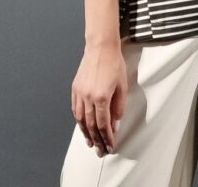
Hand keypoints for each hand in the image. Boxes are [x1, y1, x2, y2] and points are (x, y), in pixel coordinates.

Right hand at [71, 41, 126, 156]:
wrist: (101, 47)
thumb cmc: (114, 63)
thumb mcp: (122, 86)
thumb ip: (118, 107)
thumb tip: (115, 124)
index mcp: (101, 97)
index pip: (103, 125)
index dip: (107, 138)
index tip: (110, 146)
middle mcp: (88, 97)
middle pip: (91, 125)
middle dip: (97, 140)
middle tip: (100, 151)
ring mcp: (79, 93)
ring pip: (81, 120)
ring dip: (86, 133)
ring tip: (91, 143)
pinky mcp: (75, 88)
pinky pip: (75, 109)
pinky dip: (79, 121)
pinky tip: (83, 126)